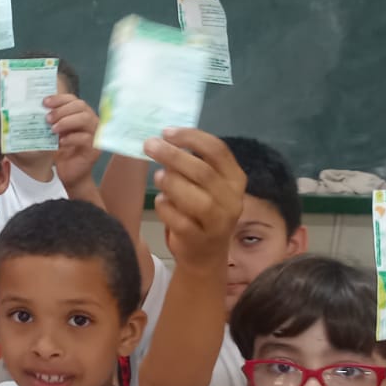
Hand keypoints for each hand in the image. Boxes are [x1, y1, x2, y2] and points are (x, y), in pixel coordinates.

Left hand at [46, 94, 99, 186]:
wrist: (70, 173)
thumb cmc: (63, 151)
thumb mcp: (55, 133)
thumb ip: (52, 121)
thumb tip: (36, 109)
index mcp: (82, 114)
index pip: (74, 99)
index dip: (60, 99)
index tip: (45, 103)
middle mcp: (92, 121)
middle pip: (81, 106)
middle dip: (62, 110)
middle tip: (47, 118)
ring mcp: (96, 134)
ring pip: (85, 119)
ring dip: (66, 121)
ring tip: (53, 129)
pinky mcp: (95, 148)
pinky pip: (85, 138)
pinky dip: (71, 138)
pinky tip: (60, 142)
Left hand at [146, 129, 244, 269]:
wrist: (205, 254)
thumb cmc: (201, 210)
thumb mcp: (205, 184)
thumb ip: (192, 162)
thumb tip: (163, 137)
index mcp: (235, 179)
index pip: (218, 150)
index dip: (191, 138)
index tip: (166, 132)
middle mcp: (232, 199)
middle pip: (203, 172)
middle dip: (173, 155)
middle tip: (149, 145)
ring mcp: (218, 222)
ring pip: (195, 198)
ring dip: (171, 183)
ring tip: (157, 176)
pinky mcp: (200, 239)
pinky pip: (179, 220)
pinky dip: (166, 207)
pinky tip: (161, 201)